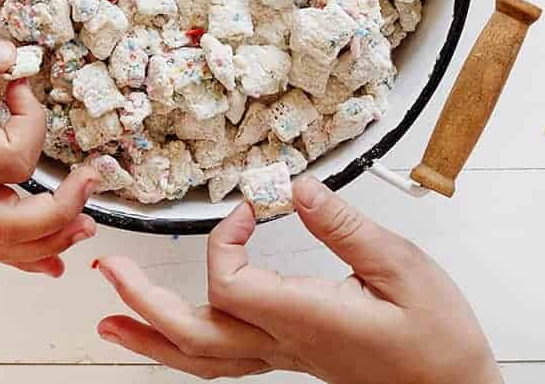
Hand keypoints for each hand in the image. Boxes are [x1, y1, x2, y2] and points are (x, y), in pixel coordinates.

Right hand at [0, 30, 98, 274]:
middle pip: (19, 222)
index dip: (32, 121)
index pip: (12, 159)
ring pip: (8, 245)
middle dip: (66, 204)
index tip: (20, 86)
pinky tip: (53, 257)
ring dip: (55, 237)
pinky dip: (28, 254)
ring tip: (87, 222)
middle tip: (93, 174)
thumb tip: (9, 56)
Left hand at [95, 178, 502, 383]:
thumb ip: (345, 225)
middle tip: (109, 268)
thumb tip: (296, 185)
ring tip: (108, 318)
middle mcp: (283, 341)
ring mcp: (282, 355)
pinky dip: (181, 347)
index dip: (223, 238)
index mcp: (304, 316)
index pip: (230, 282)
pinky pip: (220, 359)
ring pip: (199, 357)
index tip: (245, 208)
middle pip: (194, 332)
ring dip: (149, 334)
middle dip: (144, 298)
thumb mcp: (402, 267)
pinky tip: (166, 337)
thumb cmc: (435, 337)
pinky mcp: (289, 355)